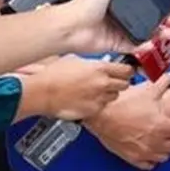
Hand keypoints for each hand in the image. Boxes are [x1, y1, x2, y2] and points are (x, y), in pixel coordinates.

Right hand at [18, 55, 135, 120]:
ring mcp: (98, 98)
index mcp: (100, 68)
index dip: (127, 70)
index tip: (126, 71)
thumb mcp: (76, 59)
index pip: (127, 70)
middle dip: (120, 82)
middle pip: (125, 84)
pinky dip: (98, 103)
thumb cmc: (54, 75)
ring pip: (114, 96)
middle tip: (112, 81)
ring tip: (95, 91)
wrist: (42, 92)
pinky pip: (102, 107)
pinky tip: (87, 99)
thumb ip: (94, 63)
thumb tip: (102, 64)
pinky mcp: (93, 111)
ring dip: (108, 93)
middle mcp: (102, 84)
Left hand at [58, 0, 169, 54]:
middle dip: (163, 20)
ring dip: (159, 34)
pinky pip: (134, 47)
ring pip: (145, 33)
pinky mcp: (116, 45)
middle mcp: (119, 15)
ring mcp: (118, 31)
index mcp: (117, 0)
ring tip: (168, 33)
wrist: (71, 27)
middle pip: (147, 18)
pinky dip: (144, 46)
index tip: (167, 3)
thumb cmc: (83, 4)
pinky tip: (151, 43)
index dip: (155, 2)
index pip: (141, 0)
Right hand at [85, 73, 169, 169]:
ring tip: (160, 141)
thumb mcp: (146, 91)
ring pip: (164, 157)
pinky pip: (149, 165)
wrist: (101, 117)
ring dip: (164, 149)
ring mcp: (145, 152)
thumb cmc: (122, 105)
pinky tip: (149, 150)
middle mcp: (156, 142)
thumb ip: (162, 84)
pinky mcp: (133, 158)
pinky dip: (151, 159)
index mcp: (162, 126)